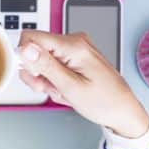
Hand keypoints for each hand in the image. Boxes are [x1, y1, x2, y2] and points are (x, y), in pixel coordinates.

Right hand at [18, 31, 148, 138]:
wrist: (123, 111)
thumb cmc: (104, 102)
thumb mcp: (70, 87)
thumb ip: (45, 65)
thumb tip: (25, 48)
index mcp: (73, 45)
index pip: (30, 37)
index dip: (26, 58)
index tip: (35, 76)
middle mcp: (74, 41)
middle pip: (36, 49)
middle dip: (38, 72)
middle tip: (52, 88)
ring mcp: (75, 47)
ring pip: (42, 58)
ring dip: (46, 78)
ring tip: (62, 91)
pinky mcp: (75, 55)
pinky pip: (53, 63)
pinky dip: (55, 78)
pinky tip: (66, 88)